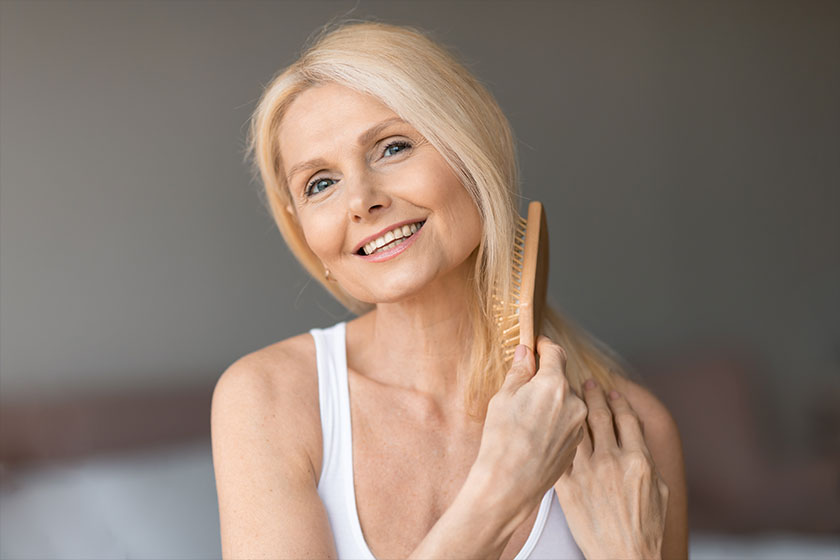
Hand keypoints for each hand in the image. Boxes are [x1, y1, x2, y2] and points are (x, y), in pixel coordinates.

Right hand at [474, 336, 586, 521]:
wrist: (510, 484)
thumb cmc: (502, 442)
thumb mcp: (503, 398)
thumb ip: (519, 372)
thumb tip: (525, 353)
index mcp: (554, 385)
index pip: (556, 353)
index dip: (545, 346)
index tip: (538, 346)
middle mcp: (574, 403)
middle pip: (561, 380)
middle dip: (544, 381)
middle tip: (522, 392)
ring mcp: (578, 426)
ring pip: (566, 404)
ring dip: (551, 404)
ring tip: (528, 420)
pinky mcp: (577, 445)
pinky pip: (568, 424)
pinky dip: (555, 424)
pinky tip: (535, 436)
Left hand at [554, 380, 668, 559]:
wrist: (623, 556)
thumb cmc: (645, 529)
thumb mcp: (658, 490)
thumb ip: (646, 460)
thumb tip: (637, 440)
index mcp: (638, 459)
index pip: (626, 418)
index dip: (618, 400)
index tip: (612, 390)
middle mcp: (613, 460)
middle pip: (599, 415)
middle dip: (591, 393)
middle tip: (586, 381)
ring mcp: (588, 472)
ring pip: (576, 428)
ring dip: (571, 408)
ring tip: (566, 396)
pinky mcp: (569, 485)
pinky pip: (560, 452)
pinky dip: (556, 435)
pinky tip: (552, 426)